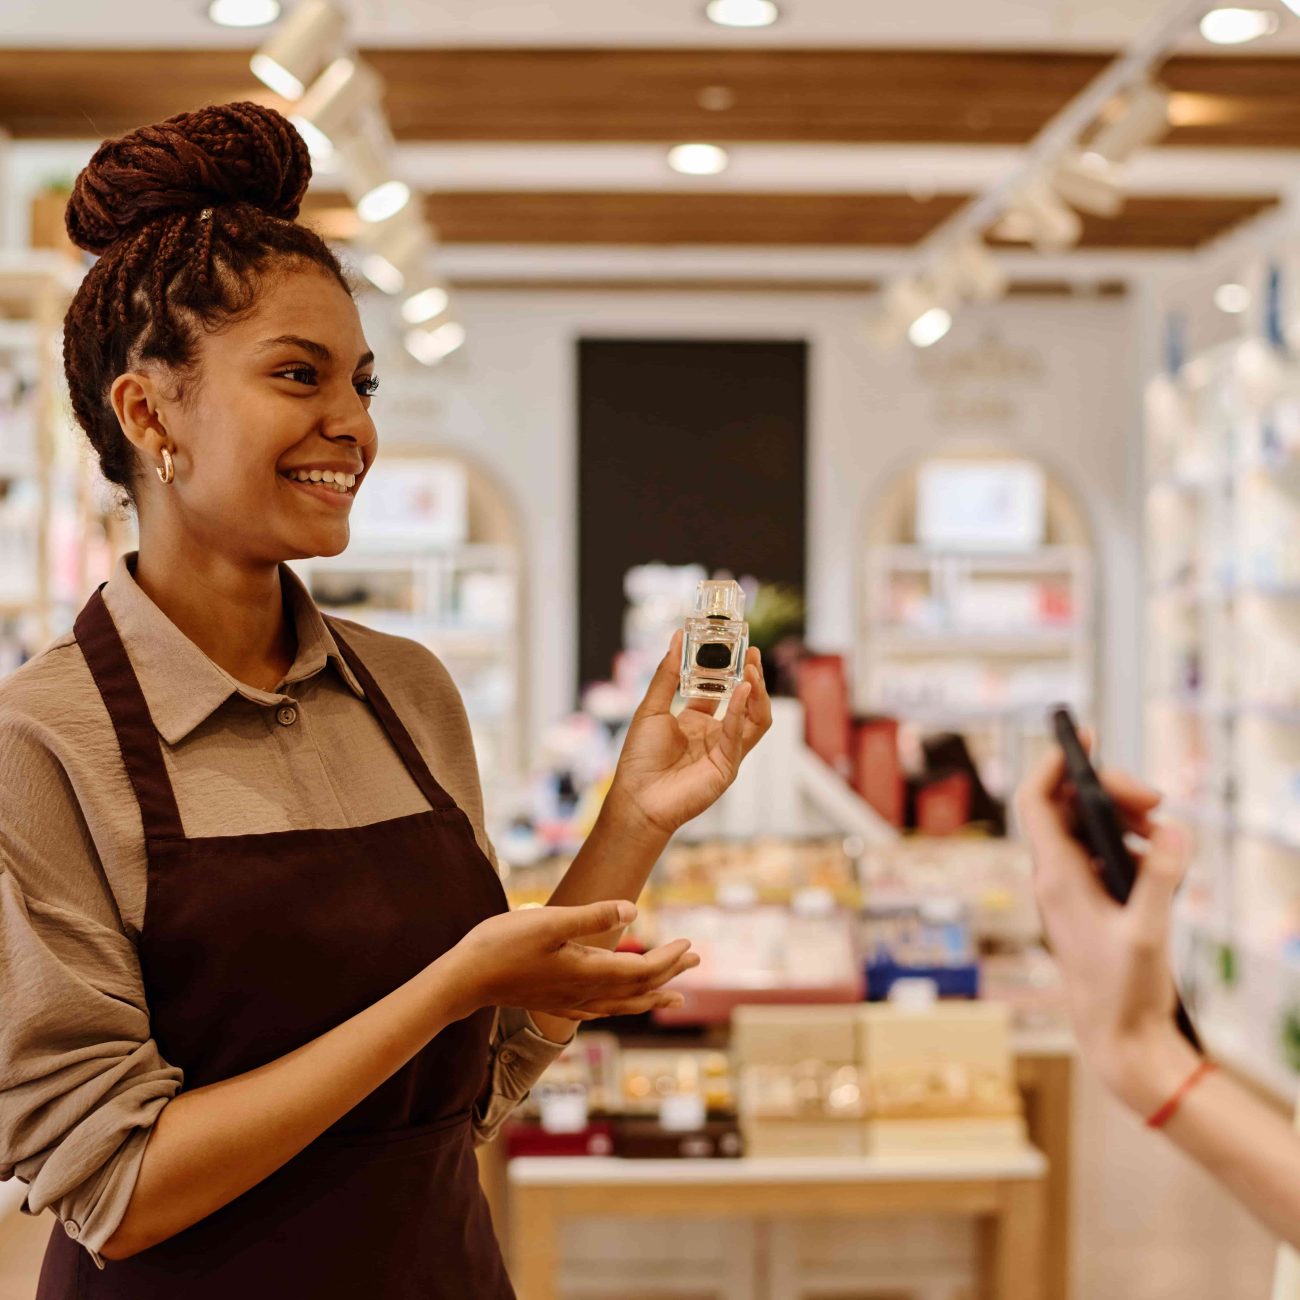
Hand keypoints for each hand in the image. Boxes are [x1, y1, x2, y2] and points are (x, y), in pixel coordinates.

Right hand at [449, 900, 699, 1022]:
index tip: (689, 943)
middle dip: (670, 975)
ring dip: (651, 996)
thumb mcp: (548, 922)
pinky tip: (617, 1006)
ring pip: (621, 1005)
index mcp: (588, 972)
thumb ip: (592, 916)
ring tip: (673, 996)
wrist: (463, 979)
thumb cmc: (502, 945)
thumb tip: (633, 912)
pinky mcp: (554, 1003)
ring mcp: (569, 1001)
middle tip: (696, 960)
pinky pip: (599, 1011)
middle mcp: (584, 993)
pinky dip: (619, 1007)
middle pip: (638, 989)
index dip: (669, 959)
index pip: (642, 971)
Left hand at [610, 631, 772, 836]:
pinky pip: (741, 734)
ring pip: (755, 718)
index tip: (731, 644)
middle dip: (751, 676)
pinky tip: (742, 690)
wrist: (637, 798)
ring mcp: (725, 751)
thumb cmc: (639, 760)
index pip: (721, 689)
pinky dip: (743, 710)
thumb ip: (667, 674)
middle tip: (751, 651)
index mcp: (696, 721)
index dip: (727, 668)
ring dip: (757, 692)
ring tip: (752, 667)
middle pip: (745, 702)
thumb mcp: (651, 708)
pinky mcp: (728, 766)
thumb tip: (677, 638)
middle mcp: (714, 734)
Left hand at [1015, 741, 1200, 1113]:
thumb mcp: (1148, 933)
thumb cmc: (1124, 991)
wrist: (1118, 1038)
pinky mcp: (1089, 903)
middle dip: (1110, 791)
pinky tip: (1161, 858)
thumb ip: (1161, 880)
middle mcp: (1056, 878)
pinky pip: (1102, 854)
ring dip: (1123, 817)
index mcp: (1057, 877)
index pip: (1037, 802)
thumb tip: (1174, 832)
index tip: (1084, 738)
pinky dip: (1129, 844)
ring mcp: (1071, 890)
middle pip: (1067, 808)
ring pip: (1087, 829)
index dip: (1053, 764)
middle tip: (1155, 798)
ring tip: (1163, 828)